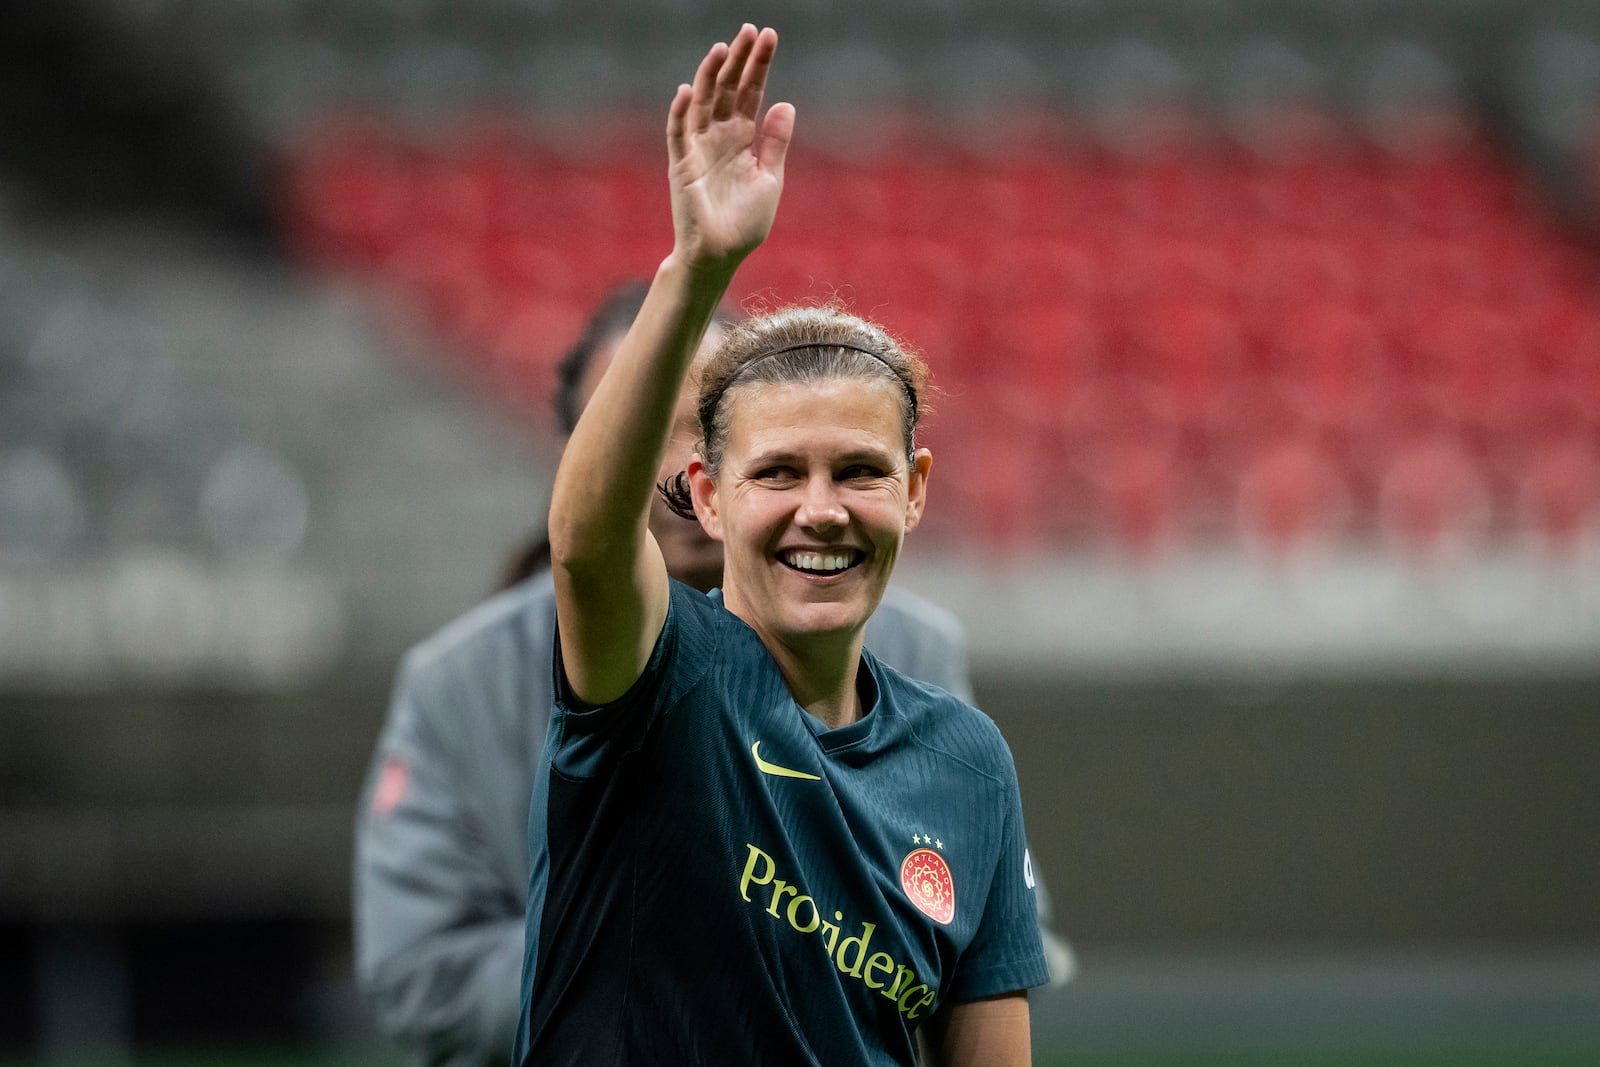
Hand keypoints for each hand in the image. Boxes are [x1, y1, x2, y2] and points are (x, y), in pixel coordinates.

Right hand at [666, 25, 793, 274]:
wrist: (721, 255)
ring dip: (709, 75)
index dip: (759, 65)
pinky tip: (686, 90)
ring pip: (701, 103)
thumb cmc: (744, 223)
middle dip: (738, 60)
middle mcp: (719, 137)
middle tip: (749, 30)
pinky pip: (677, 133)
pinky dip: (679, 112)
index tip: (769, 36)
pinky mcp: (680, 165)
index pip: (750, 92)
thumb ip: (775, 143)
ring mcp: (698, 148)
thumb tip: (785, 103)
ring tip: (722, 48)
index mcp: (742, 139)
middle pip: (726, 89)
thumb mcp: (769, 179)